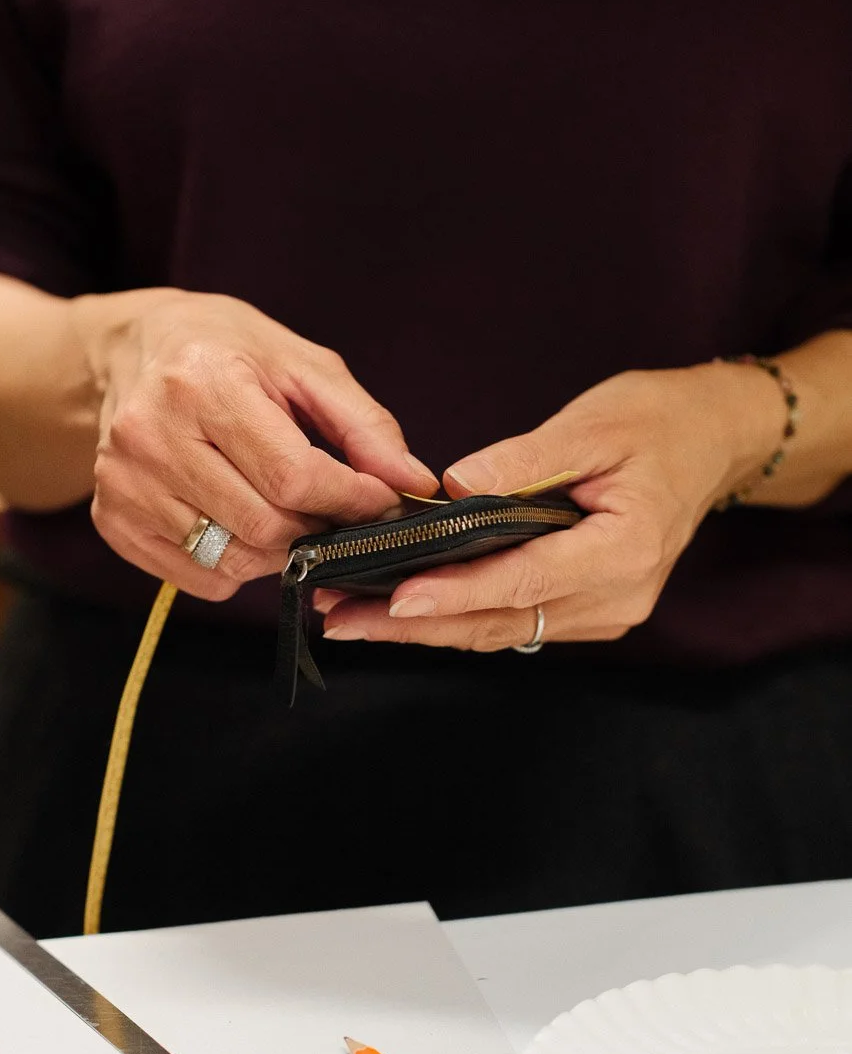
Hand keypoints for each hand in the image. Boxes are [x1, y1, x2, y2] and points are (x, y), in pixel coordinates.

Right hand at [73, 289, 437, 597]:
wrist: (130, 351)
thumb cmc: (225, 352)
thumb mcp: (301, 364)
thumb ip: (364, 424)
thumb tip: (413, 482)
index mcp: (202, 383)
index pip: (294, 475)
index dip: (352, 500)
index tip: (383, 501)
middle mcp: (150, 434)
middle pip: (265, 526)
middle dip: (319, 531)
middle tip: (337, 514)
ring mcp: (124, 483)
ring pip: (233, 559)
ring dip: (281, 553)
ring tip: (291, 517)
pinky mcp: (112, 520)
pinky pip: (199, 578)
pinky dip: (238, 567)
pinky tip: (242, 525)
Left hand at [314, 361, 784, 648]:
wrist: (712, 442)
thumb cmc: (659, 423)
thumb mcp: (594, 424)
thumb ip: (525, 462)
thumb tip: (453, 488)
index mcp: (625, 549)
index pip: (524, 580)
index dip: (456, 593)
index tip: (394, 599)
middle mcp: (617, 597)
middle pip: (502, 621)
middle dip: (417, 626)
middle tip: (341, 619)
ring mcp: (605, 611)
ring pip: (503, 630)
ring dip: (429, 629)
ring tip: (354, 619)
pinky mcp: (589, 609)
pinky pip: (516, 621)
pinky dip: (461, 617)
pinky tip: (408, 611)